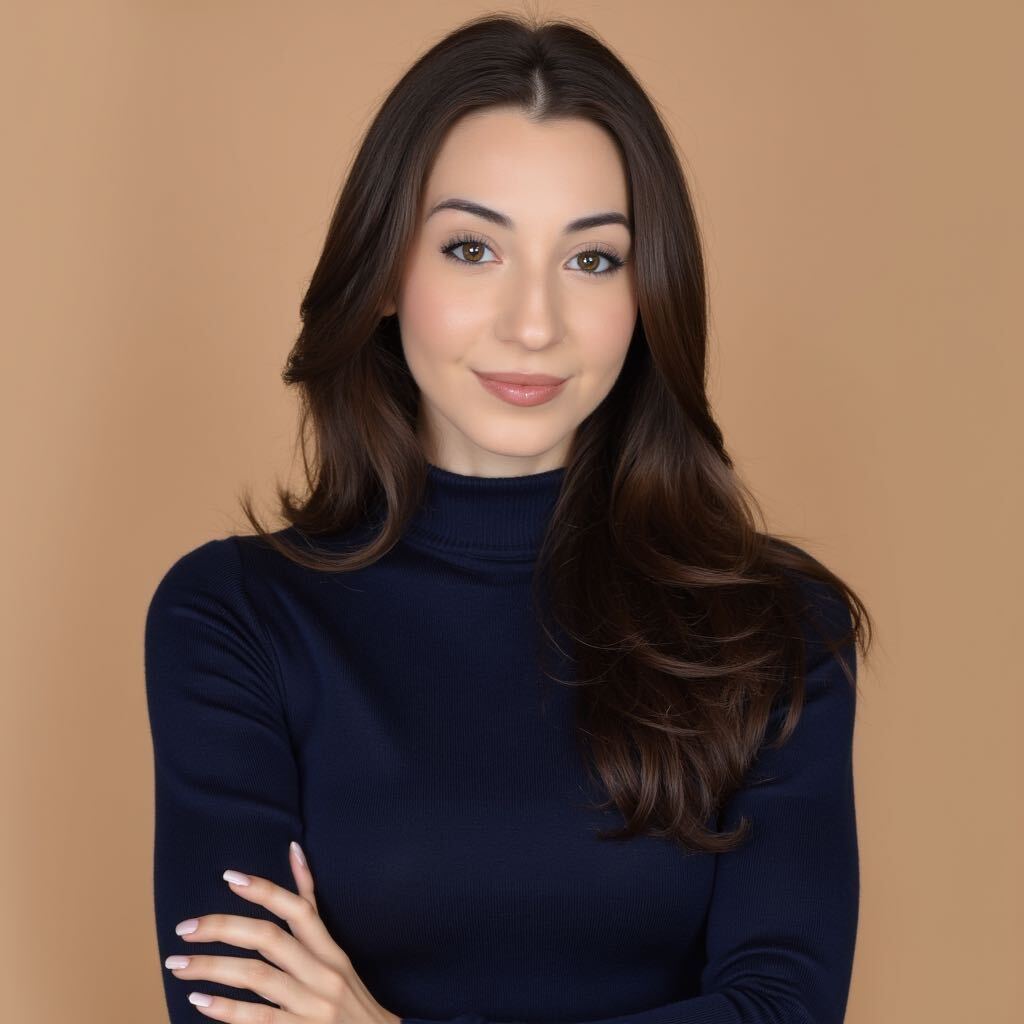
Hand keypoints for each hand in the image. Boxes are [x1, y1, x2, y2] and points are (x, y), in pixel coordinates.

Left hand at [165, 841, 401, 1023]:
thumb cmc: (350, 998)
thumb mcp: (337, 954)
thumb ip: (309, 908)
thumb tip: (294, 851)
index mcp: (331, 951)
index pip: (299, 910)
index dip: (265, 890)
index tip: (228, 877)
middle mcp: (323, 974)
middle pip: (270, 940)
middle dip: (223, 929)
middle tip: (185, 929)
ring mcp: (312, 1006)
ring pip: (258, 978)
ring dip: (213, 969)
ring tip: (179, 965)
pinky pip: (260, 1018)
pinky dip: (227, 1009)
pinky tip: (200, 1000)